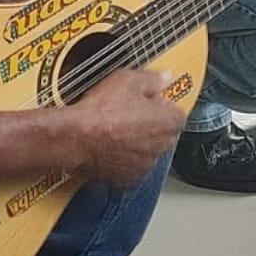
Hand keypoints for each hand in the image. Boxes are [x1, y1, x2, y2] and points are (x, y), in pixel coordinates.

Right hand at [73, 68, 184, 185]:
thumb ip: (152, 79)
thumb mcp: (128, 80)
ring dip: (140, 142)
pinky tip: (110, 145)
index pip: (177, 114)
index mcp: (167, 122)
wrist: (77, 138)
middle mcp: (161, 146)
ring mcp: (145, 165)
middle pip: (164, 133)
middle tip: (131, 112)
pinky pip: (132, 165)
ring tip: (117, 128)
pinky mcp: (129, 179)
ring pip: (148, 150)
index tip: (150, 100)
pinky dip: (125, 158)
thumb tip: (165, 77)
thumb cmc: (102, 110)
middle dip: (153, 124)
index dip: (162, 105)